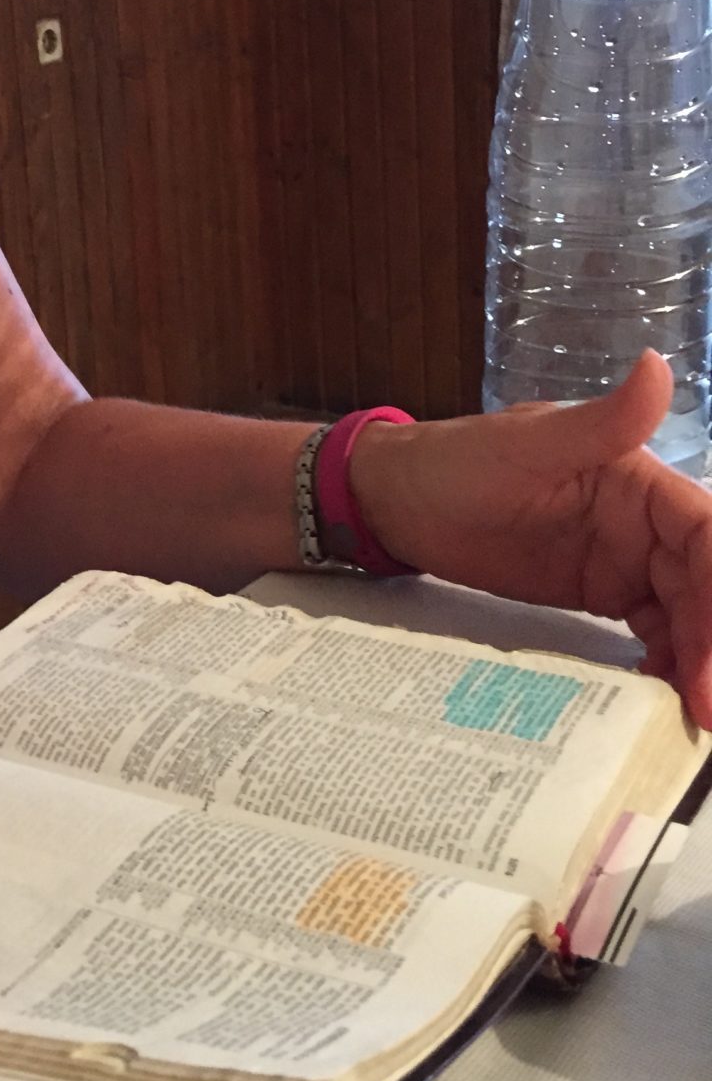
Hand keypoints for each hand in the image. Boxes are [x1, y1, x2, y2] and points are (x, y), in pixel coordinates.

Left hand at [349, 351, 711, 726]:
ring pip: (688, 613)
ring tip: (695, 714)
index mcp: (640, 480)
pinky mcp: (601, 593)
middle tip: (707, 706)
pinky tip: (662, 697)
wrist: (399, 502)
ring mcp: (625, 561)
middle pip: (704, 583)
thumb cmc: (458, 461)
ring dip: (699, 660)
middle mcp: (644, 521)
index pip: (707, 535)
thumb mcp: (529, 444)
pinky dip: (669, 663)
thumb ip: (601, 421)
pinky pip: (655, 632)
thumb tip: (657, 365)